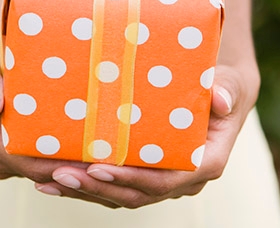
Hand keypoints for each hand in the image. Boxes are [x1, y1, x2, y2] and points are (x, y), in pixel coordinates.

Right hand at [0, 27, 124, 207]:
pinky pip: (43, 162)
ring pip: (44, 170)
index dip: (64, 166)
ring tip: (112, 155)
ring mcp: (4, 158)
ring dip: (74, 165)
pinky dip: (67, 157)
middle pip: (42, 172)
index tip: (97, 160)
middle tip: (115, 160)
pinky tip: (97, 149)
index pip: (30, 163)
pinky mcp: (16, 153)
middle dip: (77, 168)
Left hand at [33, 60, 260, 207]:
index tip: (100, 168)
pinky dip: (86, 185)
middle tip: (61, 174)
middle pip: (137, 193)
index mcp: (205, 162)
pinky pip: (116, 186)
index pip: (166, 180)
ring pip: (122, 195)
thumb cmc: (225, 85)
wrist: (221, 92)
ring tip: (48, 180)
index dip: (132, 178)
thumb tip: (221, 99)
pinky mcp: (146, 174)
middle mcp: (184, 178)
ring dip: (85, 191)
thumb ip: (226, 90)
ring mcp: (163, 180)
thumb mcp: (231, 83)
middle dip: (98, 188)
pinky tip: (53, 179)